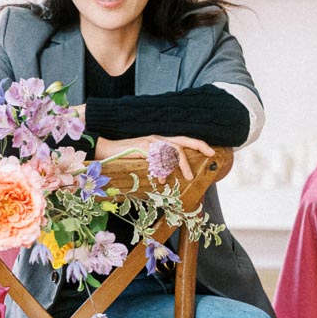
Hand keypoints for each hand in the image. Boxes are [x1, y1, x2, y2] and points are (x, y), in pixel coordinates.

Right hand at [93, 133, 213, 180]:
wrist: (105, 149)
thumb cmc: (124, 156)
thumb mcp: (144, 159)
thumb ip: (156, 163)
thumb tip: (166, 175)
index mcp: (159, 140)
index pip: (182, 140)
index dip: (198, 144)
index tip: (211, 151)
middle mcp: (157, 138)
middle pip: (183, 141)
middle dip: (199, 146)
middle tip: (211, 154)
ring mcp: (150, 142)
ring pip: (173, 150)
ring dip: (182, 164)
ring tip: (188, 177)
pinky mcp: (142, 147)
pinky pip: (157, 158)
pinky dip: (162, 169)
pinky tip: (162, 179)